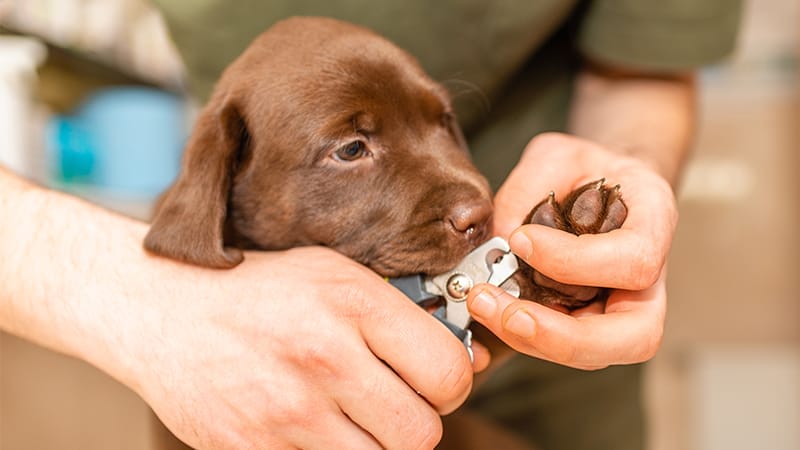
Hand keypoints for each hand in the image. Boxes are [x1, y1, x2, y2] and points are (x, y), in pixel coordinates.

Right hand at [127, 247, 484, 448]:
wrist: (163, 310)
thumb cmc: (260, 291)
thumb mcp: (333, 275)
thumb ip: (399, 313)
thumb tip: (471, 361)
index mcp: (353, 302)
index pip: (449, 373)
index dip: (450, 384)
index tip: (431, 382)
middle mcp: (325, 356)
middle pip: (421, 433)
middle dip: (414, 424)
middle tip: (390, 406)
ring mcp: (288, 410)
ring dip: (375, 447)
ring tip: (351, 420)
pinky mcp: (254, 449)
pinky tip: (313, 431)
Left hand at [468, 132, 676, 368]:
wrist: (597, 183)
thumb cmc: (583, 168)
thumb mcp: (556, 155)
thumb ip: (528, 188)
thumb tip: (499, 240)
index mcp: (655, 224)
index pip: (634, 261)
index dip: (578, 262)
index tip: (522, 240)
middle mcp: (650, 280)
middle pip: (636, 336)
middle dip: (566, 335)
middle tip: (507, 312)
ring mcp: (621, 309)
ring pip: (595, 353)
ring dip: (534, 340)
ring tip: (484, 304)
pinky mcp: (588, 324)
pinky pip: (562, 346)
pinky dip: (523, 336)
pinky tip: (490, 309)